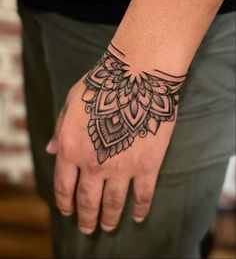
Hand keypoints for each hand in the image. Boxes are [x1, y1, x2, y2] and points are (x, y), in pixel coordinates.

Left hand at [47, 46, 184, 233]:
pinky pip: (143, 195)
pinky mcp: (147, 165)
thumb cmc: (101, 85)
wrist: (136, 77)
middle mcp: (93, 164)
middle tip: (88, 228)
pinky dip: (140, 209)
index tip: (68, 212)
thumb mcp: (70, 102)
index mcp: (71, 148)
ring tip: (107, 226)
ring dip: (109, 219)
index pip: (64, 186)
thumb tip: (50, 150)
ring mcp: (121, 168)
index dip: (65, 203)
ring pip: (113, 203)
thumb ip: (60, 129)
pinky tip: (138, 217)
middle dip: (86, 218)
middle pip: (88, 201)